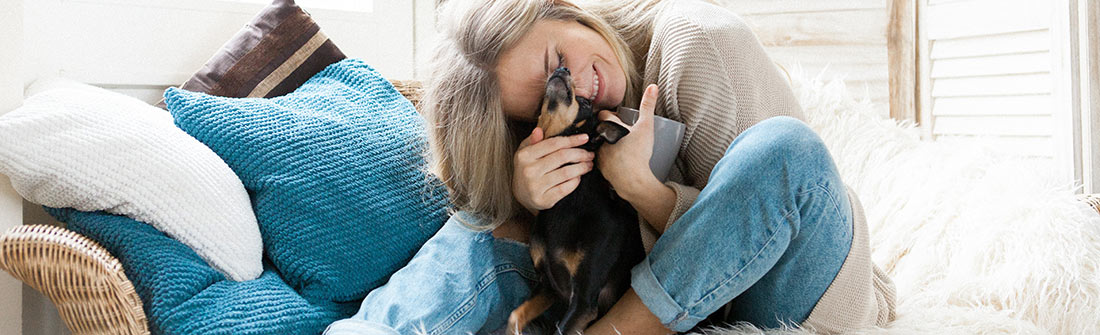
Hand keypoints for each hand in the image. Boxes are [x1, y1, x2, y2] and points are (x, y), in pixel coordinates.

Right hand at [513, 128, 594, 213]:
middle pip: (562, 157)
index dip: (572, 140)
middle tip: (590, 154)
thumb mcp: (526, 153)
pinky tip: (578, 177)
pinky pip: (566, 188)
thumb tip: (539, 130)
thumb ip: (533, 141)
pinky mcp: (544, 200)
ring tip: (588, 165)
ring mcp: (536, 187)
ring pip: (566, 173)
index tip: (585, 138)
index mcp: (525, 156)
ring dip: (582, 167)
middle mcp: (529, 171)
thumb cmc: (527, 169)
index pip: (553, 143)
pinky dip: (575, 181)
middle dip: (581, 154)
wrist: (521, 195)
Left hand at [597, 84, 661, 198]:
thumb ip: (648, 106)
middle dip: (611, 130)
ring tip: (623, 148)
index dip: (612, 115)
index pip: (603, 114)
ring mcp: (599, 154)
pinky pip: (603, 161)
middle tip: (624, 134)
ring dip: (609, 145)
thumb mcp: (646, 126)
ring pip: (602, 145)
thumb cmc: (638, 152)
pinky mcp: (601, 168)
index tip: (620, 119)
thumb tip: (653, 87)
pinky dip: (610, 160)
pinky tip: (619, 162)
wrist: (633, 179)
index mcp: (609, 127)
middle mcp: (601, 140)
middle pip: (602, 130)